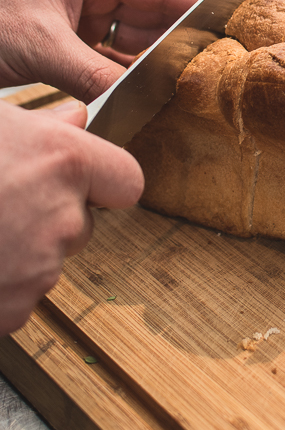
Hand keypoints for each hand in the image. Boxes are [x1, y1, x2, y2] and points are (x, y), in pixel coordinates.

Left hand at [0, 0, 202, 101]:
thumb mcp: (42, 46)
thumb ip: (93, 73)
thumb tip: (133, 98)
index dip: (194, 5)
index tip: (224, 26)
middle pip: (152, 17)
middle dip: (176, 43)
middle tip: (203, 70)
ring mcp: (82, 20)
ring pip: (135, 44)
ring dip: (151, 66)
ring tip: (177, 87)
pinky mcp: (71, 47)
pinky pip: (112, 63)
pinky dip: (126, 79)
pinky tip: (141, 97)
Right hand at [0, 99, 142, 335]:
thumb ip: (38, 125)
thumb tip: (75, 119)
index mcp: (63, 163)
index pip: (127, 180)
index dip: (104, 179)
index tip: (83, 178)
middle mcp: (63, 218)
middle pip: (81, 221)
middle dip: (50, 213)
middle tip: (0, 199)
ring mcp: (38, 270)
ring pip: (48, 259)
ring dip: (20, 248)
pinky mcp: (12, 311)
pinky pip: (19, 296)